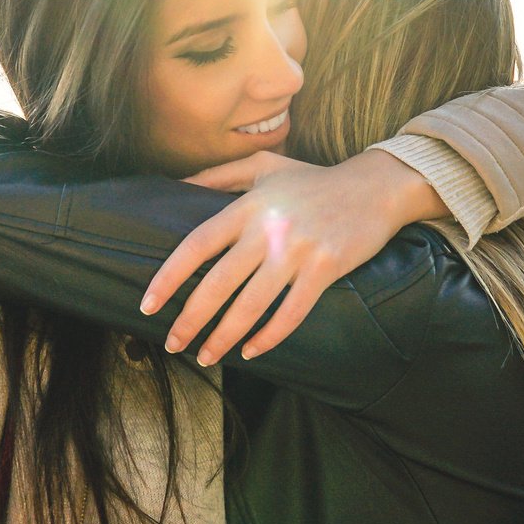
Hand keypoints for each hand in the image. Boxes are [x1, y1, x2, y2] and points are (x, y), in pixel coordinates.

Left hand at [138, 150, 443, 365]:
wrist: (375, 187)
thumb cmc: (314, 180)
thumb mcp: (263, 167)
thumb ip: (218, 176)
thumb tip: (176, 185)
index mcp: (248, 207)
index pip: (196, 245)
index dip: (168, 277)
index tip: (148, 305)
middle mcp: (268, 230)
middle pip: (218, 283)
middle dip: (190, 319)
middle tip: (173, 344)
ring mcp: (297, 251)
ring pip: (251, 305)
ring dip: (224, 337)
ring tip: (206, 355)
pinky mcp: (325, 269)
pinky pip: (290, 313)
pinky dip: (268, 337)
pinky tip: (251, 351)